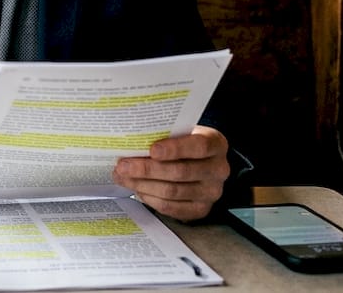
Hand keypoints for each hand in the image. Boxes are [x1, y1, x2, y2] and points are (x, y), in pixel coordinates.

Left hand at [112, 125, 229, 221]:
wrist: (200, 164)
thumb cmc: (184, 143)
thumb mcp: (180, 133)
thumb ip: (163, 135)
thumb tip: (130, 143)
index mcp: (216, 144)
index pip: (198, 147)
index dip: (175, 149)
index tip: (152, 149)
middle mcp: (219, 169)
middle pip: (181, 172)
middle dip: (147, 169)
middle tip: (123, 166)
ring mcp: (211, 192)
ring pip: (172, 191)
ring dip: (143, 185)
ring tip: (123, 177)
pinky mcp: (201, 209)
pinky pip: (171, 207)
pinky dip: (150, 198)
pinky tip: (137, 189)